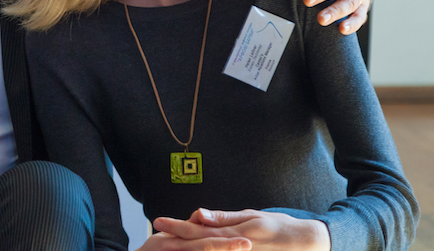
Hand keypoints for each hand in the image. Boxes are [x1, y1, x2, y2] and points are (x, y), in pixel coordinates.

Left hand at [153, 209, 328, 250]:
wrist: (305, 245)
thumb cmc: (277, 226)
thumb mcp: (250, 217)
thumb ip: (222, 218)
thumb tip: (197, 214)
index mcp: (232, 234)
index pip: (198, 230)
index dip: (177, 227)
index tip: (158, 222)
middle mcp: (234, 249)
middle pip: (199, 247)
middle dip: (175, 243)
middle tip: (154, 239)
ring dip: (188, 250)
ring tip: (167, 246)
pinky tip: (192, 250)